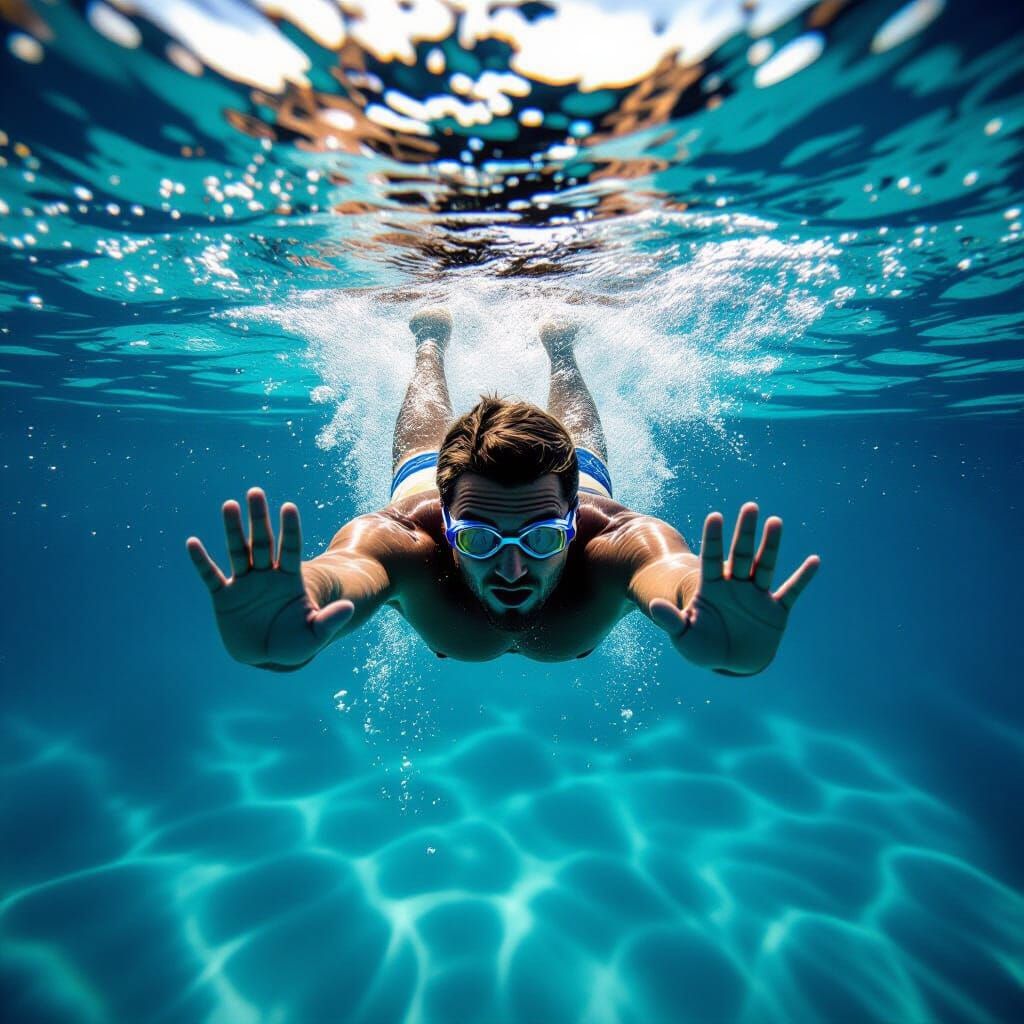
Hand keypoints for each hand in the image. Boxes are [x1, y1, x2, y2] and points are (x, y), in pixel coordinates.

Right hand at [186, 488, 353, 667]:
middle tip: (256, 492)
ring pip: (238, 551)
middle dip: (259, 518)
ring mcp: (245, 583)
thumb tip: (351, 608)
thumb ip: (330, 621)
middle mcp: (266, 575)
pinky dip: (201, 561)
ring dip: (233, 529)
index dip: (290, 529)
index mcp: (290, 579)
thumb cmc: (293, 643)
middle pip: (262, 542)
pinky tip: (192, 543)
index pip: (291, 548)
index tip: (288, 507)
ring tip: (230, 505)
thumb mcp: (315, 635)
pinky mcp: (224, 597)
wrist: (266, 657)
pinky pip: (211, 576)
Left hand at [649, 503, 818, 674]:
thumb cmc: (703, 647)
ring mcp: (757, 595)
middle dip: (745, 532)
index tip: (714, 517)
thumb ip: (671, 621)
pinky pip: (791, 591)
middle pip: (740, 554)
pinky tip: (814, 561)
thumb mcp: (684, 637)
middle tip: (750, 506)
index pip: (711, 558)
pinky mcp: (776, 611)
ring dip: (770, 545)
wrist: (731, 663)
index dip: (713, 539)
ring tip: (775, 522)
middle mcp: (735, 585)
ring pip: (764, 565)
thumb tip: (654, 606)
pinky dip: (803, 578)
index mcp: (711, 588)